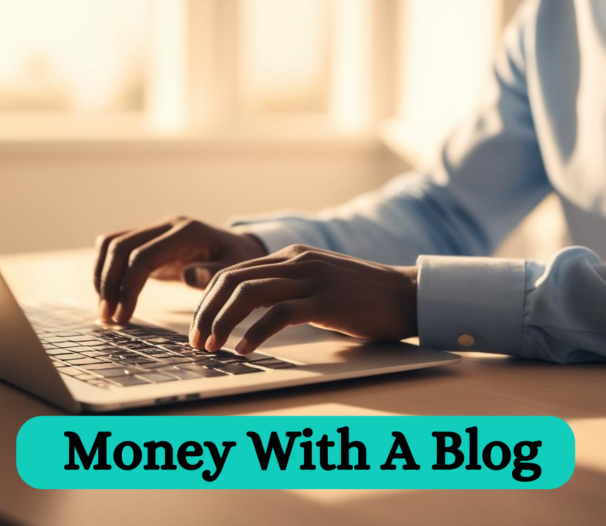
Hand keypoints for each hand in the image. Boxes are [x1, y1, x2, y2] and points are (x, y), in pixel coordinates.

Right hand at [93, 217, 266, 323]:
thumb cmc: (237, 262)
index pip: (143, 255)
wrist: (237, 247)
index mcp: (186, 232)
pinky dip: (105, 270)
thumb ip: (213, 274)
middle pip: (119, 247)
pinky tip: (109, 297)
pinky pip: (114, 248)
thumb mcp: (235, 270)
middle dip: (109, 284)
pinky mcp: (146, 239)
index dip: (128, 287)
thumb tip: (187, 275)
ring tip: (106, 311)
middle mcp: (165, 225)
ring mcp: (154, 229)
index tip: (123, 316)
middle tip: (109, 318)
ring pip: (110, 244)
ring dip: (101, 276)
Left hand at [189, 245, 417, 353]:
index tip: (198, 327)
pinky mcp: (326, 300)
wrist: (407, 296)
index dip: (207, 300)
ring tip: (213, 347)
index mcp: (290, 255)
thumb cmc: (363, 298)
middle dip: (206, 312)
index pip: (232, 271)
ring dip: (223, 322)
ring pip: (249, 293)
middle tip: (197, 341)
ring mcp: (311, 279)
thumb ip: (286, 290)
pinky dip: (255, 333)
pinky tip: (245, 350)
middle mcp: (296, 261)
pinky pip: (279, 314)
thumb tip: (248, 313)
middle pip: (232, 280)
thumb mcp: (317, 284)